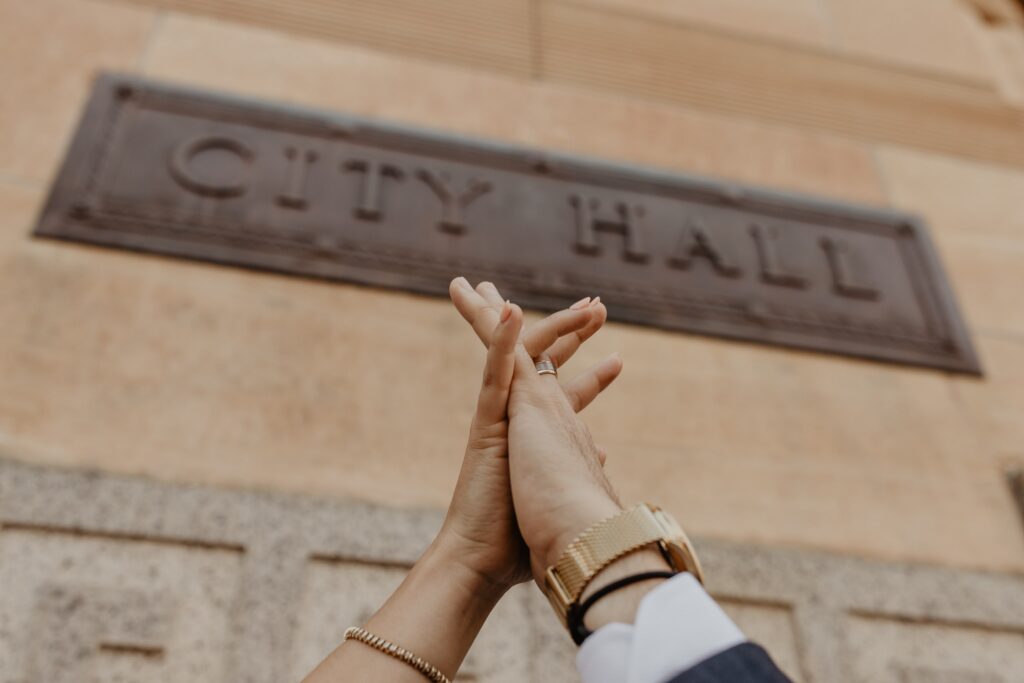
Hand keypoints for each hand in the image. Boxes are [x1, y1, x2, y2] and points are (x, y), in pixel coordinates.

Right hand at [436, 279, 621, 592]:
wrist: (483, 560)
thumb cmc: (518, 538)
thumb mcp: (559, 489)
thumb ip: (577, 462)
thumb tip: (603, 451)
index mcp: (538, 438)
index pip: (567, 395)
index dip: (592, 376)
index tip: (618, 361)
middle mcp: (518, 420)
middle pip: (544, 363)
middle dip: (569, 332)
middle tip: (597, 307)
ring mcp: (500, 417)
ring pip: (520, 356)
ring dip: (549, 324)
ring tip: (578, 305)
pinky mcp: (484, 421)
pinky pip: (494, 372)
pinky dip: (503, 341)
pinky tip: (511, 311)